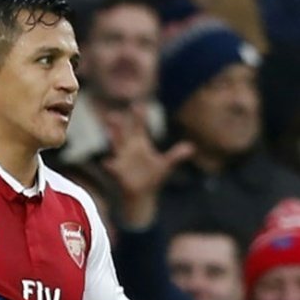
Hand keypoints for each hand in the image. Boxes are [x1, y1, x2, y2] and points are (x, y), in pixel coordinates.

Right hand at [101, 108, 193, 227]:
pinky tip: (107, 162)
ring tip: (108, 130)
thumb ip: (175, 155)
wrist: (142, 195)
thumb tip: (191, 147)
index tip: (138, 105)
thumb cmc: (152, 177)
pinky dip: (110, 165)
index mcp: (140, 144)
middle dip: (119, 124)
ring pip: (116, 146)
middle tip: (114, 114)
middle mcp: (129, 149)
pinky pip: (113, 167)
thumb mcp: (165, 165)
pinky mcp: (119, 172)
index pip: (139, 127)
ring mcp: (122, 159)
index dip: (139, 117)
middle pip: (124, 133)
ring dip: (112, 138)